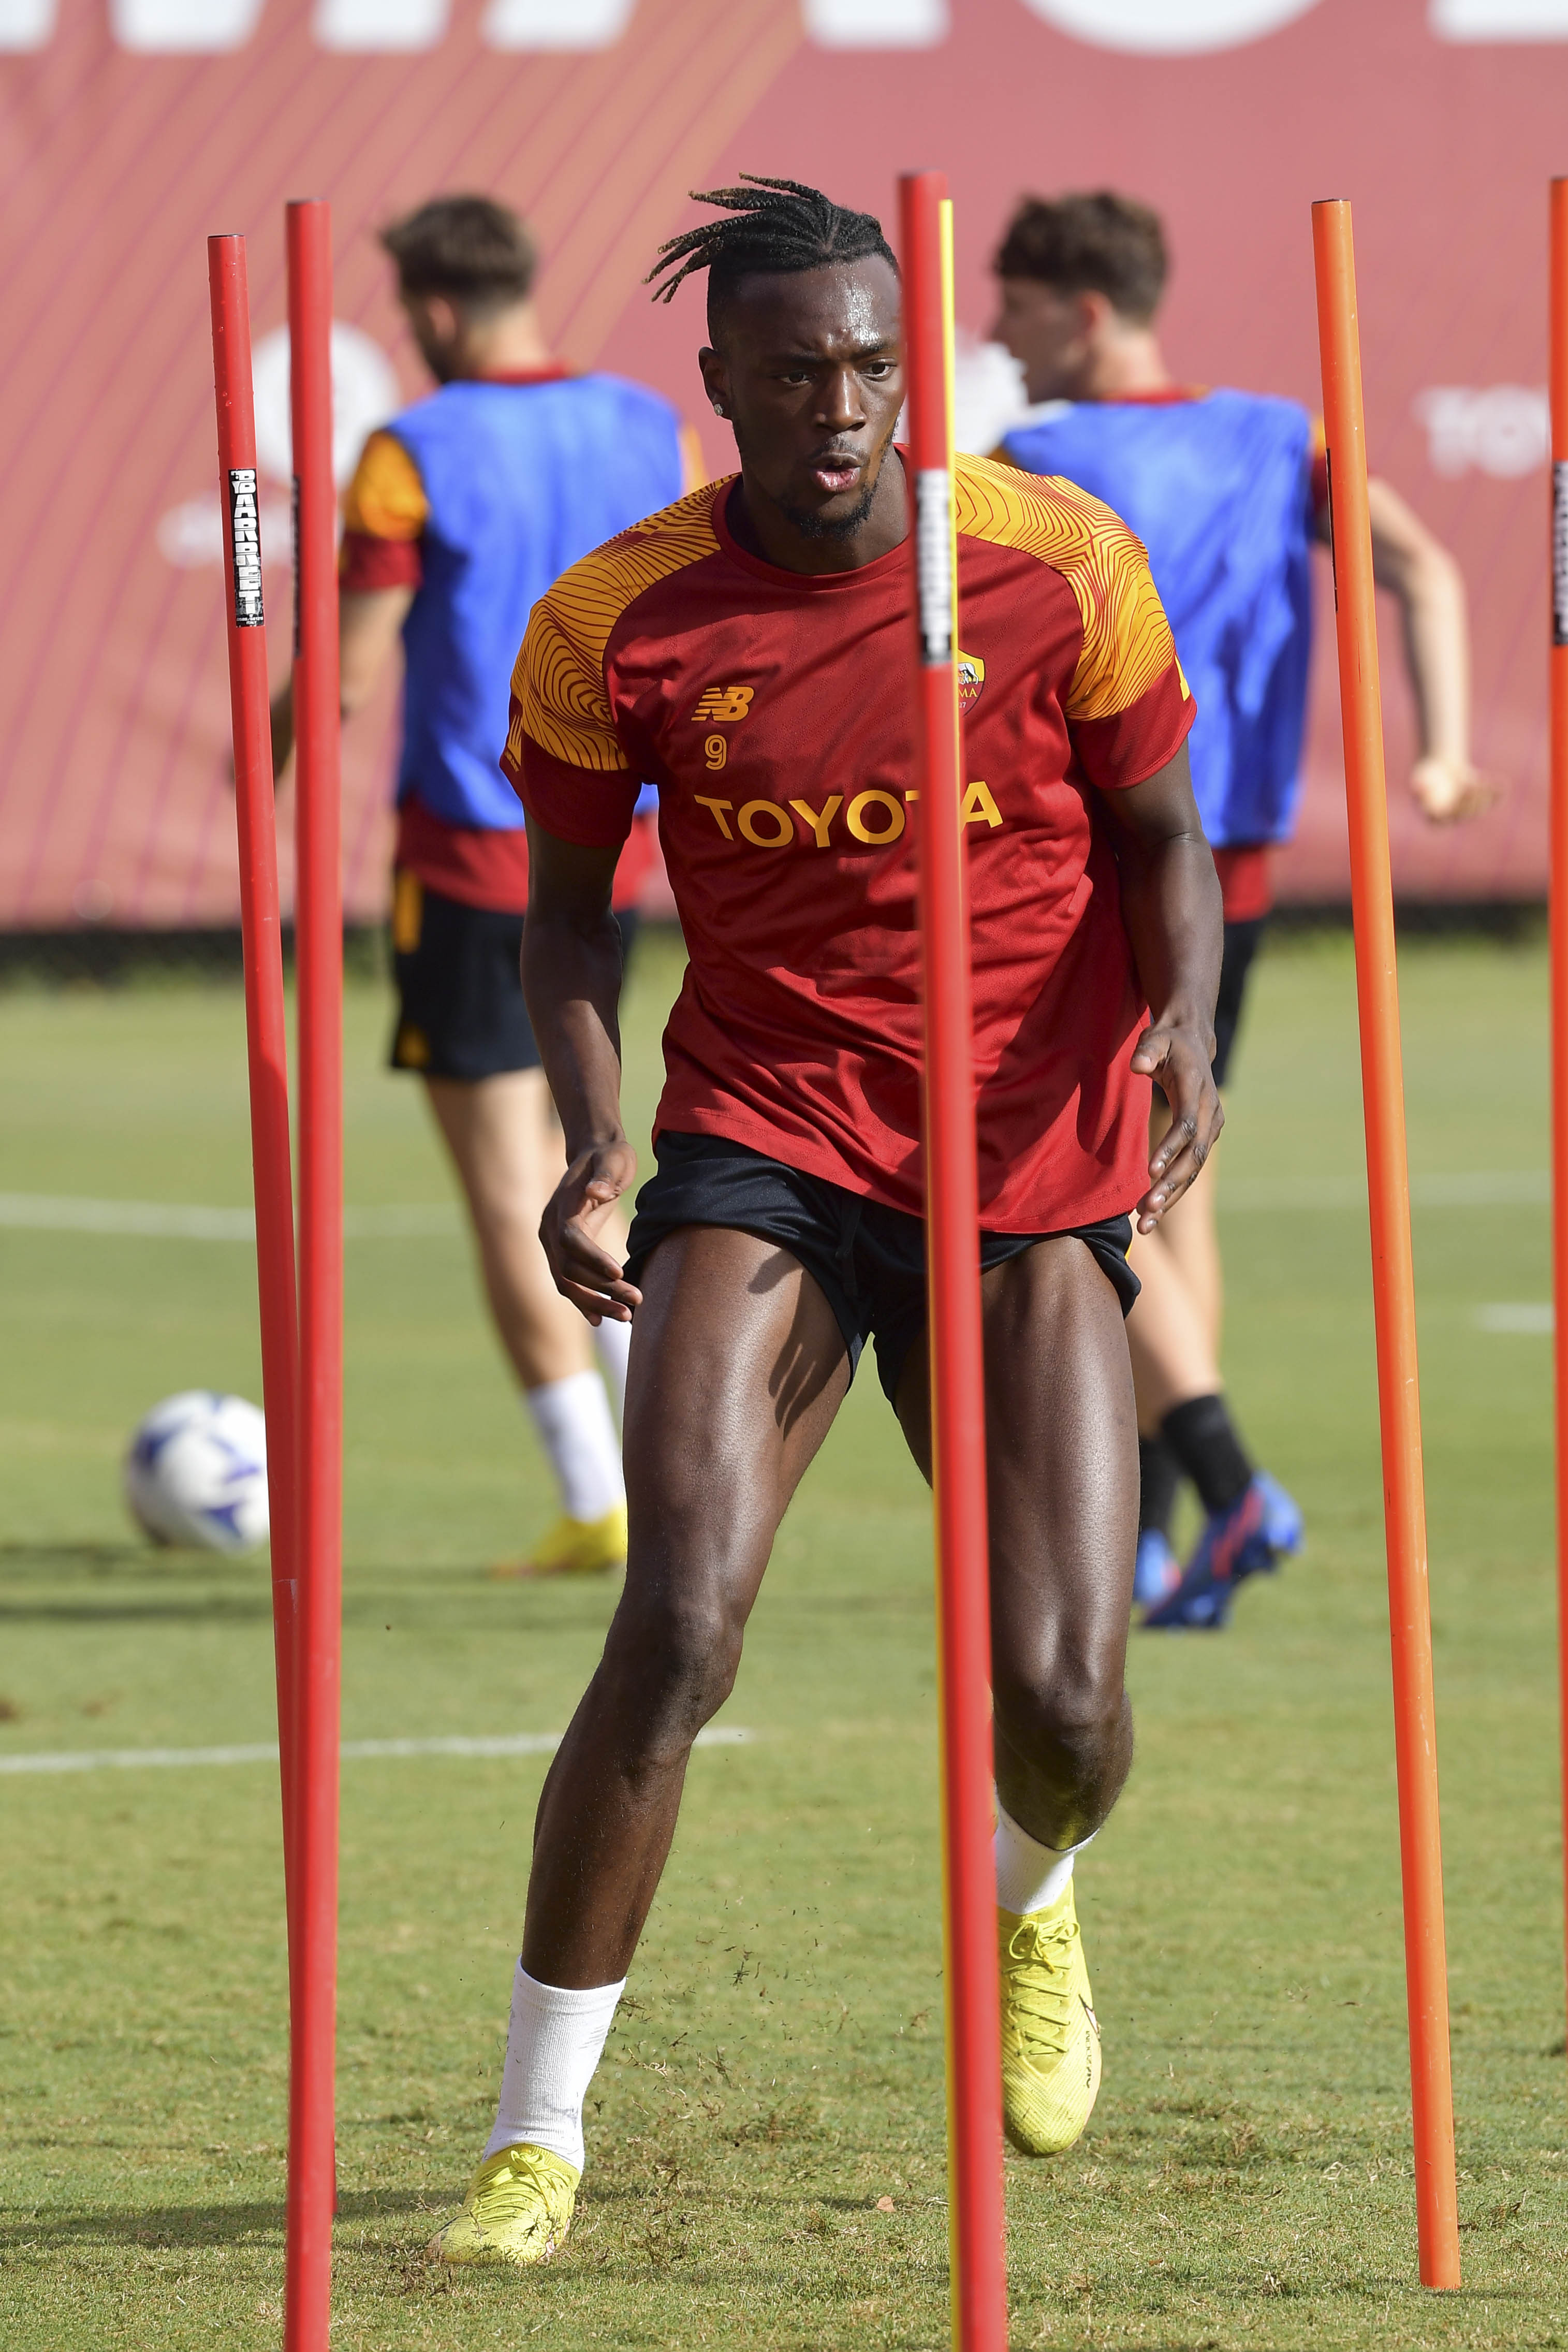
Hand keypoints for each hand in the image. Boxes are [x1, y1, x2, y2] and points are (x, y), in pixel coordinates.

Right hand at [539, 1139, 641, 1324]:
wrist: (595, 1156)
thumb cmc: (609, 1157)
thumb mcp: (614, 1158)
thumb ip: (605, 1175)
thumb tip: (596, 1192)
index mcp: (560, 1208)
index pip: (570, 1241)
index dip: (593, 1259)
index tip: (621, 1273)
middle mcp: (549, 1230)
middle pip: (569, 1270)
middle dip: (601, 1289)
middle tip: (636, 1301)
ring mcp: (552, 1244)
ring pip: (567, 1283)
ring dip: (596, 1302)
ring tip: (627, 1316)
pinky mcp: (563, 1254)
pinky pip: (568, 1283)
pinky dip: (584, 1302)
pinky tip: (602, 1319)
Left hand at [1130, 1017, 1222, 1232]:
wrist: (1192, 1043)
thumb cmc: (1168, 1042)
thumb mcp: (1156, 1038)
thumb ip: (1147, 1049)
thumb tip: (1138, 1065)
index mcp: (1196, 1089)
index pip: (1187, 1125)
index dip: (1171, 1148)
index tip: (1151, 1172)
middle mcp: (1208, 1112)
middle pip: (1193, 1156)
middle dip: (1170, 1185)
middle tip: (1147, 1211)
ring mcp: (1209, 1128)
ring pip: (1193, 1170)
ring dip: (1171, 1197)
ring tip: (1145, 1224)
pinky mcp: (1203, 1139)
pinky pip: (1190, 1170)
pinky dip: (1173, 1192)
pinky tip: (1152, 1214)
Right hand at [1410, 753, 1496, 824]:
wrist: (1443, 767)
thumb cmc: (1428, 774)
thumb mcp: (1421, 777)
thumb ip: (1418, 785)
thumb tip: (1417, 788)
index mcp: (1435, 819)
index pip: (1444, 821)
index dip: (1453, 811)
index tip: (1456, 799)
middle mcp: (1452, 818)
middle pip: (1463, 815)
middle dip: (1469, 801)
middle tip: (1470, 785)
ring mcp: (1468, 812)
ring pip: (1478, 809)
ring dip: (1481, 794)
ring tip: (1481, 780)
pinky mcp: (1481, 801)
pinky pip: (1491, 800)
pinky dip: (1497, 793)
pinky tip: (1503, 784)